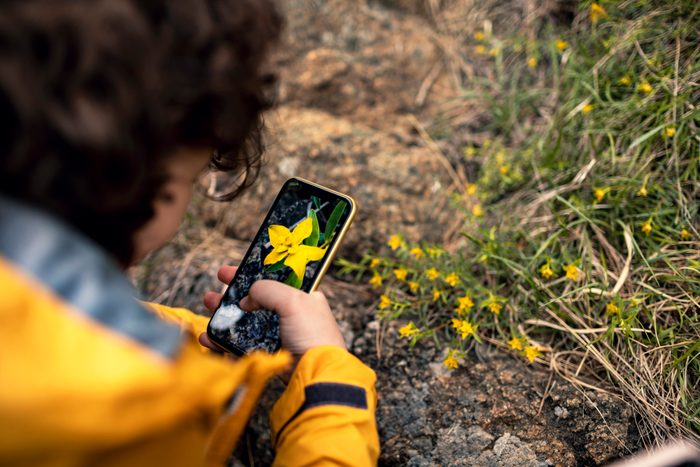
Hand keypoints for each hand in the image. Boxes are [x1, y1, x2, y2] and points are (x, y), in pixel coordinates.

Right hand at [199, 265, 345, 360]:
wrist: (316, 372)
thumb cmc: (313, 335)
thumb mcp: (293, 301)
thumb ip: (267, 290)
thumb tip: (247, 298)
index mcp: (302, 297)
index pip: (272, 279)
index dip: (249, 274)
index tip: (228, 273)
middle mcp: (290, 314)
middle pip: (254, 300)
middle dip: (231, 295)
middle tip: (214, 292)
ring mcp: (278, 335)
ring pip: (244, 321)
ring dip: (224, 315)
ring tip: (207, 307)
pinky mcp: (269, 353)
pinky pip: (241, 344)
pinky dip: (223, 340)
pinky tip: (209, 337)